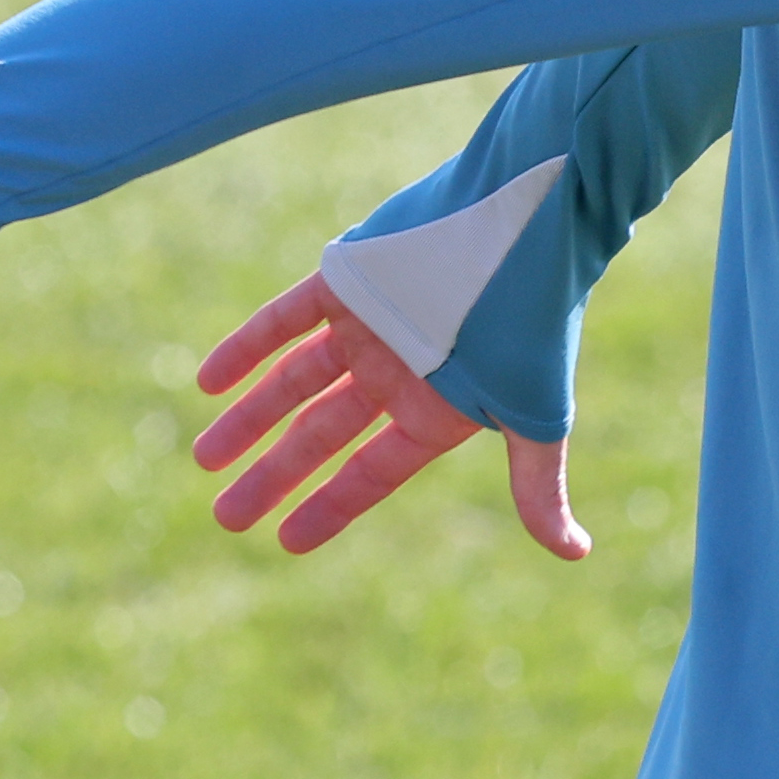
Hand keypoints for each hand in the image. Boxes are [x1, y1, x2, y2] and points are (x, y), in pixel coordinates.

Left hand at [191, 271, 587, 558]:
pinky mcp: (345, 279)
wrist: (530, 223)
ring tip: (204, 459)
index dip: (328, 506)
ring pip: (293, 381)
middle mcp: (396, 372)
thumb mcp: (535, 415)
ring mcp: (367, 326)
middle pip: (319, 434)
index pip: (369, 471)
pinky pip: (283, 320)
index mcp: (437, 409)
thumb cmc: (537, 323)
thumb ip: (536, 486)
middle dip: (272, 476)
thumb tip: (574, 554)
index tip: (283, 541)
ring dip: (247, 418)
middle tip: (224, 517)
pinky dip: (246, 347)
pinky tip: (208, 382)